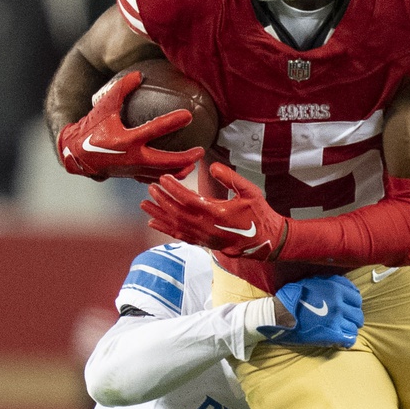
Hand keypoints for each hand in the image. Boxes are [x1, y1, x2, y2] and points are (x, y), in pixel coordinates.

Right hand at [56, 70, 204, 181]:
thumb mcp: (104, 106)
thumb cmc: (92, 127)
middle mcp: (132, 158)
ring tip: (194, 164)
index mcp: (126, 139)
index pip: (154, 130)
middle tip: (201, 150)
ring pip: (161, 173)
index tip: (189, 115)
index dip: (172, 122)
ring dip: (180, 170)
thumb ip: (122, 89)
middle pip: (165, 161)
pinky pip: (153, 178)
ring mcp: (132, 170)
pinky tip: (177, 171)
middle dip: (185, 157)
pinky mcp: (131, 176)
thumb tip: (140, 74)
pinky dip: (167, 176)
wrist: (77, 154)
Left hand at [142, 161, 287, 257]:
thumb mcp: (250, 191)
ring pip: (175, 225)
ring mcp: (203, 237)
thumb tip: (211, 166)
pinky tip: (153, 222)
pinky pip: (180, 236)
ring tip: (144, 204)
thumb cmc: (258, 213)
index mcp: (217, 213)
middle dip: (162, 199)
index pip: (188, 199)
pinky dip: (165, 229)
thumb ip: (230, 178)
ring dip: (158, 214)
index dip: (173, 188)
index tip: (163, 178)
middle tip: (150, 187)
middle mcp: (206, 227)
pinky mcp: (203, 242)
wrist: (265, 241)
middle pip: (177, 212)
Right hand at [265, 275, 363, 346]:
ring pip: (354, 327)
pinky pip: (348, 339)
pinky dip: (347, 340)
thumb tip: (343, 284)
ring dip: (349, 329)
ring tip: (342, 331)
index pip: (357, 298)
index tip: (349, 307)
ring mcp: (336, 320)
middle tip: (346, 321)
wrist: (279, 314)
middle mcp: (339, 304)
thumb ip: (330, 281)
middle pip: (358, 314)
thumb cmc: (293, 296)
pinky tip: (343, 341)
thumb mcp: (312, 281)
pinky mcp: (331, 334)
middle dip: (353, 318)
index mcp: (336, 289)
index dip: (354, 304)